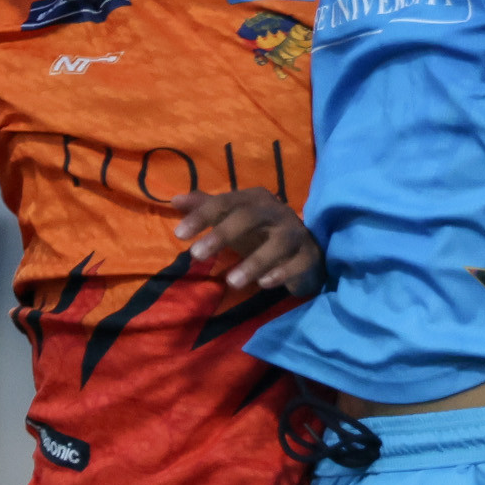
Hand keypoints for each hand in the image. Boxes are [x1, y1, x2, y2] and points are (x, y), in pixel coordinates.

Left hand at [172, 188, 322, 294]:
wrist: (306, 248)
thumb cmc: (262, 232)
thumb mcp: (234, 218)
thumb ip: (207, 208)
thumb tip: (175, 200)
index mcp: (256, 199)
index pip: (226, 202)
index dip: (202, 215)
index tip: (179, 235)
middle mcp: (278, 212)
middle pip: (250, 216)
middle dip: (222, 234)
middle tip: (195, 255)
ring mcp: (297, 233)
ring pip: (279, 243)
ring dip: (255, 262)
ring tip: (231, 282)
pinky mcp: (310, 256)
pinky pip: (298, 264)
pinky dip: (281, 273)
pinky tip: (263, 284)